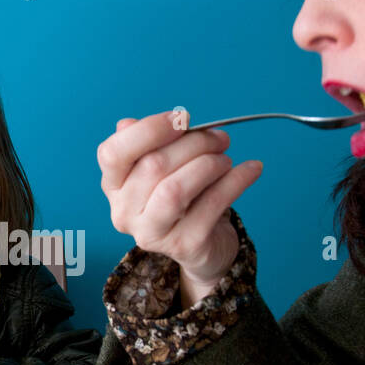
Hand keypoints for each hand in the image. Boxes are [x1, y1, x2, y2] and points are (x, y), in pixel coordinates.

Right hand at [97, 111, 262, 304]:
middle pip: (153, 166)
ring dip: (209, 164)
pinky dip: (236, 181)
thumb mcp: (166, 166)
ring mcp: (152, 233)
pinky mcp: (184, 245)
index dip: (148, 130)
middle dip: (194, 143)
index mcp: (114, 186)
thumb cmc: (184, 197)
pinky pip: (211, 205)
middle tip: (220, 138)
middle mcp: (124, 212)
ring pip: (175, 189)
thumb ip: (152, 143)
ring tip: (227, 159)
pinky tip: (251, 170)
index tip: (182, 119)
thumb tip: (142, 122)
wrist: (206, 246)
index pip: (112, 153)